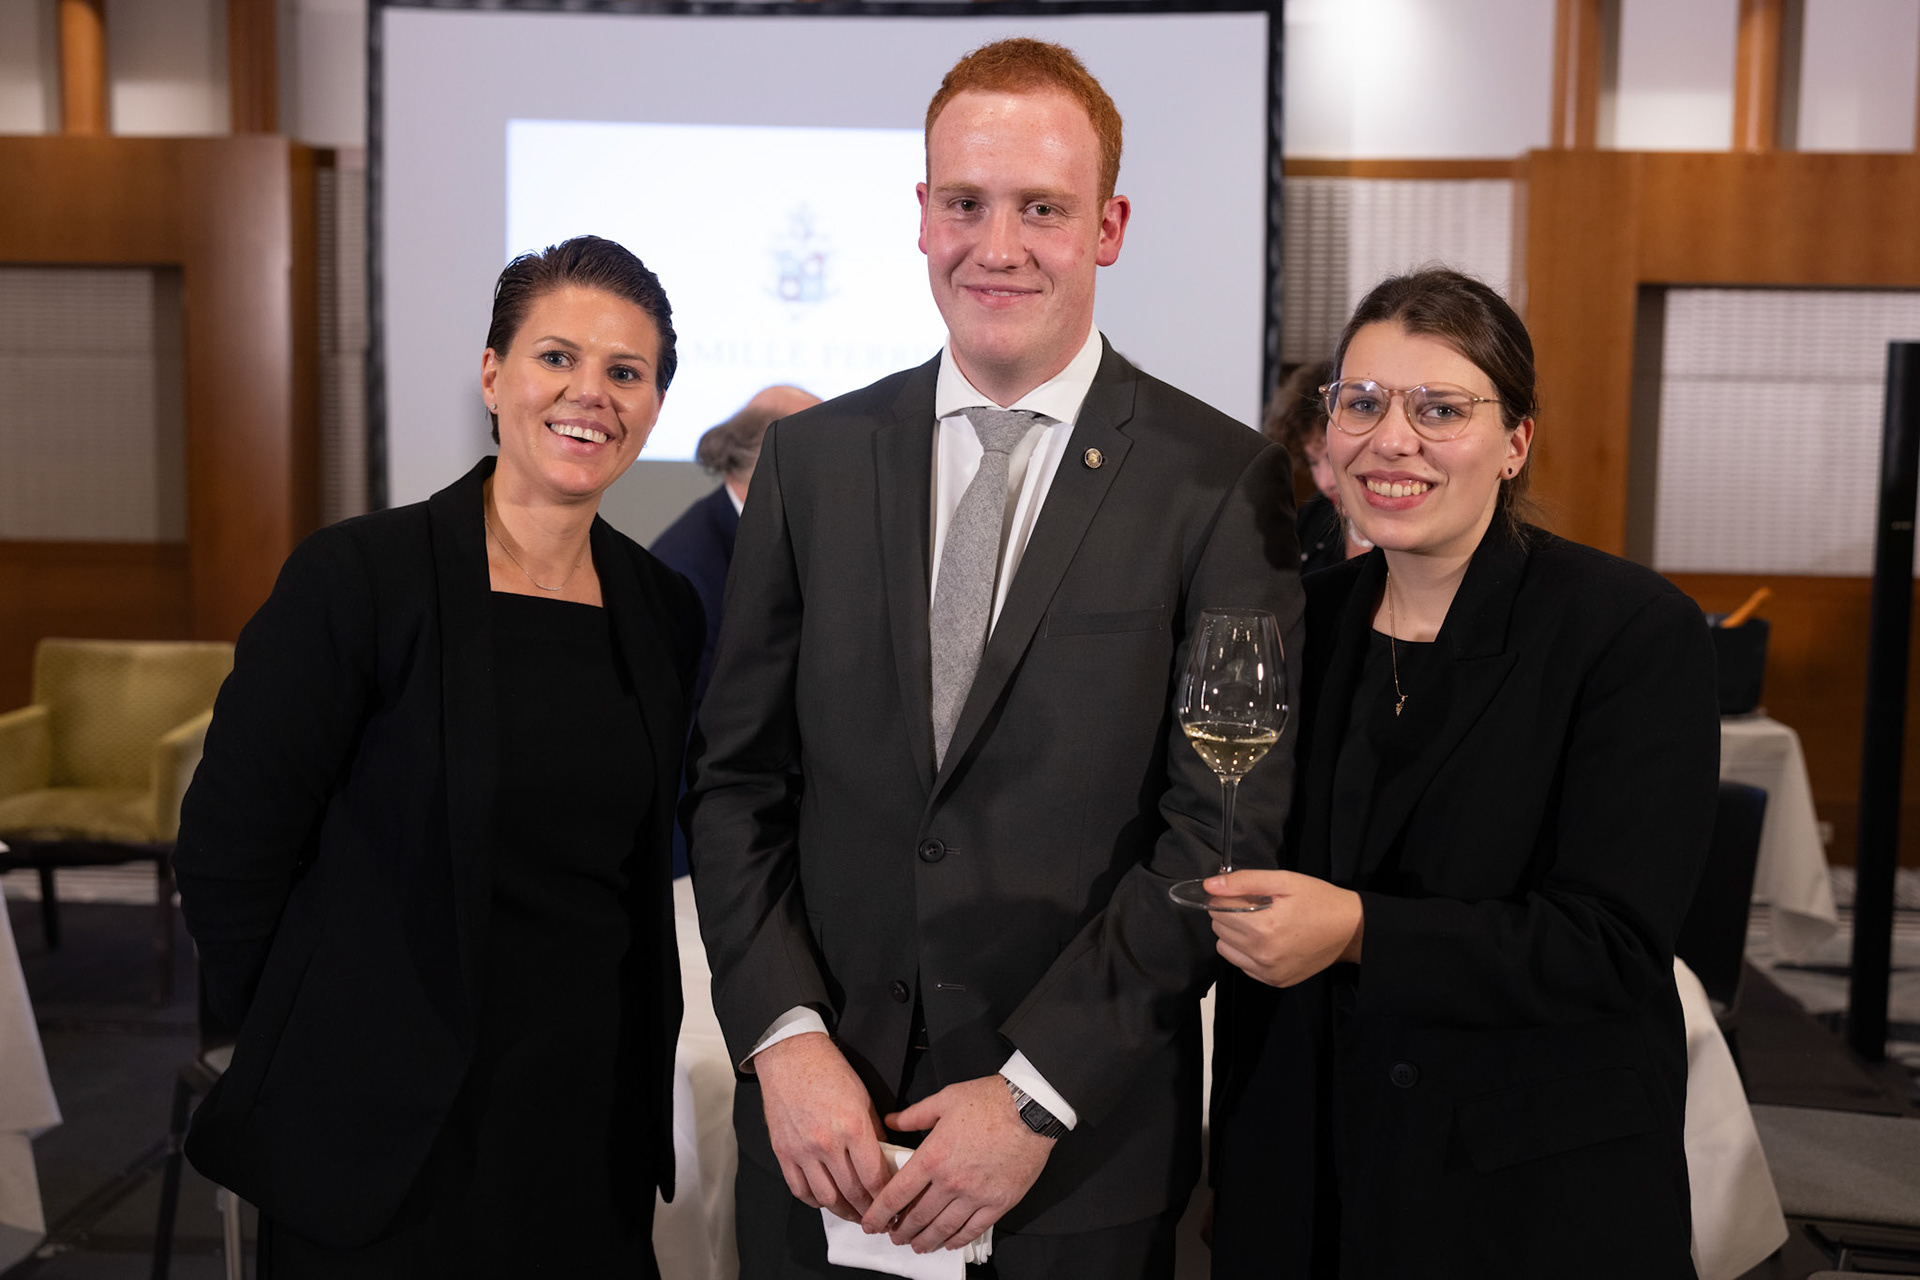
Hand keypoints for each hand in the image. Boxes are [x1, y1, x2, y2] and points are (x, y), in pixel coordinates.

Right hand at [752, 1031, 891, 1221]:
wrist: (791, 1056)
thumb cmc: (827, 1070)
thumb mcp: (863, 1098)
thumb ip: (874, 1133)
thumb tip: (884, 1160)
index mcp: (852, 1127)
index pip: (874, 1177)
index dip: (886, 1198)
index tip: (892, 1206)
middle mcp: (827, 1142)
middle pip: (852, 1193)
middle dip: (868, 1211)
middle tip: (877, 1217)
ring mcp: (802, 1150)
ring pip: (826, 1198)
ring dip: (843, 1212)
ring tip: (854, 1214)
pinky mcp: (783, 1152)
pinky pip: (800, 1189)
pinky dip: (815, 1201)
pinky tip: (825, 1200)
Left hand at [861, 1075, 1053, 1252]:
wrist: (1031, 1109)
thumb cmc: (989, 1100)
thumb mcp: (944, 1100)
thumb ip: (914, 1115)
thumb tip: (891, 1121)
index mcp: (933, 1157)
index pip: (897, 1194)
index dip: (879, 1213)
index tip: (870, 1223)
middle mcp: (951, 1182)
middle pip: (917, 1217)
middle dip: (901, 1231)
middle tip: (893, 1237)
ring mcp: (975, 1196)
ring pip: (943, 1228)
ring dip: (925, 1240)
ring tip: (916, 1245)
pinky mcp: (998, 1203)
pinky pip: (973, 1229)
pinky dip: (958, 1239)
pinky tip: (949, 1242)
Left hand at [1206, 869, 1363, 986]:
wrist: (1351, 930)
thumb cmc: (1319, 901)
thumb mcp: (1284, 881)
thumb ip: (1244, 882)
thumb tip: (1209, 886)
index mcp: (1265, 928)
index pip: (1217, 910)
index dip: (1226, 897)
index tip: (1243, 893)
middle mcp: (1263, 955)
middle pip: (1219, 929)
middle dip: (1230, 914)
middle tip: (1257, 906)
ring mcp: (1269, 972)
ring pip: (1225, 949)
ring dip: (1235, 934)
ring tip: (1261, 923)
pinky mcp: (1274, 981)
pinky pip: (1242, 964)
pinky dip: (1246, 951)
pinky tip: (1267, 940)